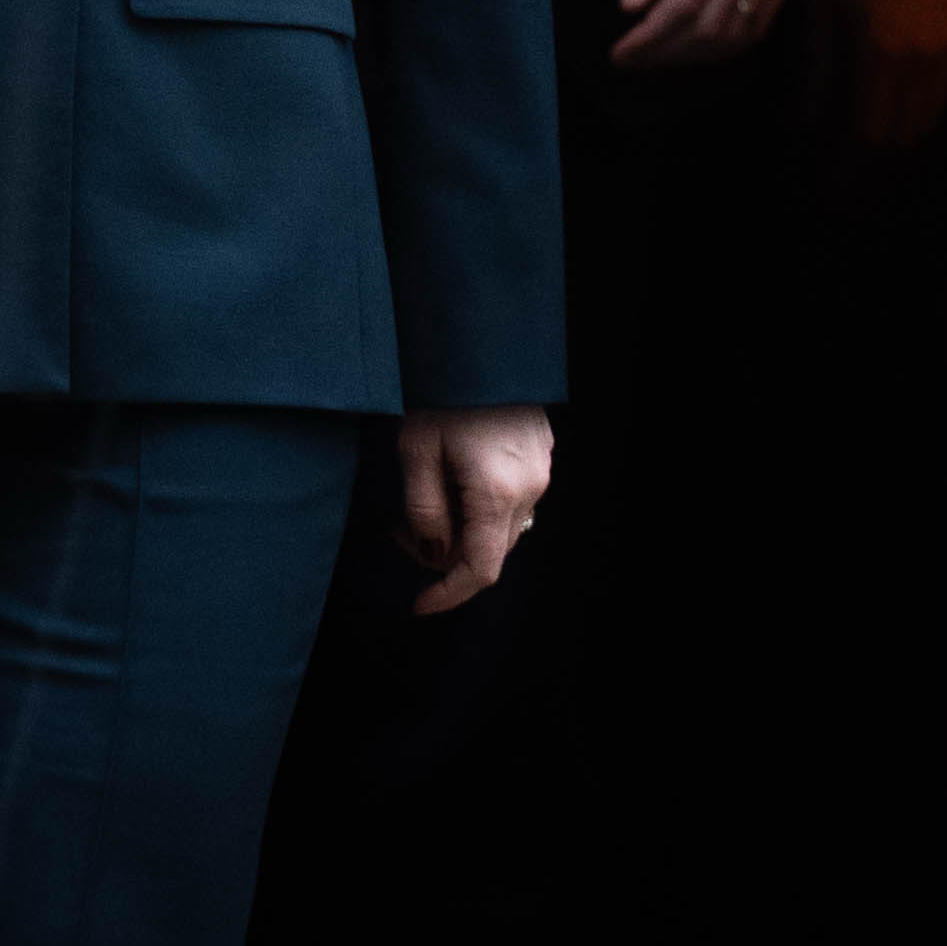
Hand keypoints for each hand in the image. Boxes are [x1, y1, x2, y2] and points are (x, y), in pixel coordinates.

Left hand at [394, 403, 552, 616]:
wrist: (480, 341)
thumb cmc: (442, 390)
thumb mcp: (416, 450)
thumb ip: (424, 509)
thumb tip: (433, 551)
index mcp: (497, 492)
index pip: (480, 569)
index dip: (449, 594)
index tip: (419, 605)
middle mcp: (529, 488)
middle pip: (493, 551)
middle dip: (448, 558)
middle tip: (405, 537)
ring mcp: (541, 471)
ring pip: (505, 527)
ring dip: (466, 532)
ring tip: (425, 507)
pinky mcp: (541, 454)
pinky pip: (515, 500)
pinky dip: (483, 508)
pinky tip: (453, 484)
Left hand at [612, 0, 799, 66]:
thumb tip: (630, 8)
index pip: (684, 5)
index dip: (650, 38)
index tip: (619, 51)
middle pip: (711, 27)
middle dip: (666, 52)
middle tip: (631, 58)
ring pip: (737, 33)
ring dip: (694, 54)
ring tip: (657, 55)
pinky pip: (759, 22)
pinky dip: (725, 43)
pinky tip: (693, 43)